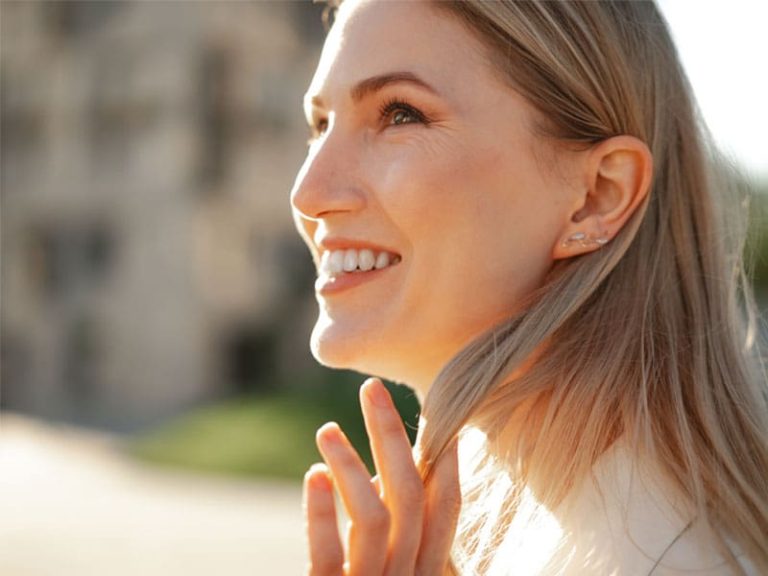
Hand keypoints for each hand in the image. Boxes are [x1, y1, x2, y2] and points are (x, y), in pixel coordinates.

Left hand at [303, 378, 460, 575]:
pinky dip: (320, 511)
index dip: (445, 460)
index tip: (439, 416)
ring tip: (327, 429)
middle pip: (409, 498)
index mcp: (426, 572)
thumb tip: (383, 472)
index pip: (445, 509)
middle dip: (391, 435)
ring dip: (350, 465)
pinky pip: (328, 554)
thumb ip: (392, 531)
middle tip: (371, 388)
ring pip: (374, 518)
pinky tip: (314, 473)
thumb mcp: (387, 567)